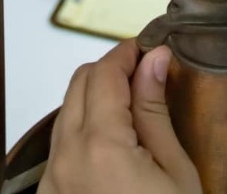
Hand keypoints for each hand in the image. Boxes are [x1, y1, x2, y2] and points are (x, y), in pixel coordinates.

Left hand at [41, 42, 200, 193]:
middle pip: (78, 84)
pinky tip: (113, 142)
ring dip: (94, 100)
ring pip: (66, 113)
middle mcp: (65, 156)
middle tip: (145, 76)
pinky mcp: (49, 192)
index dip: (127, 53)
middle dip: (109, 71)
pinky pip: (61, 144)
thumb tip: (154, 58)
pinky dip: (83, 130)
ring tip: (132, 110)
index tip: (149, 47)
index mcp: (100, 145)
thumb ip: (156, 112)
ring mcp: (52, 177)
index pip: (104, 73)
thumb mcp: (176, 171)